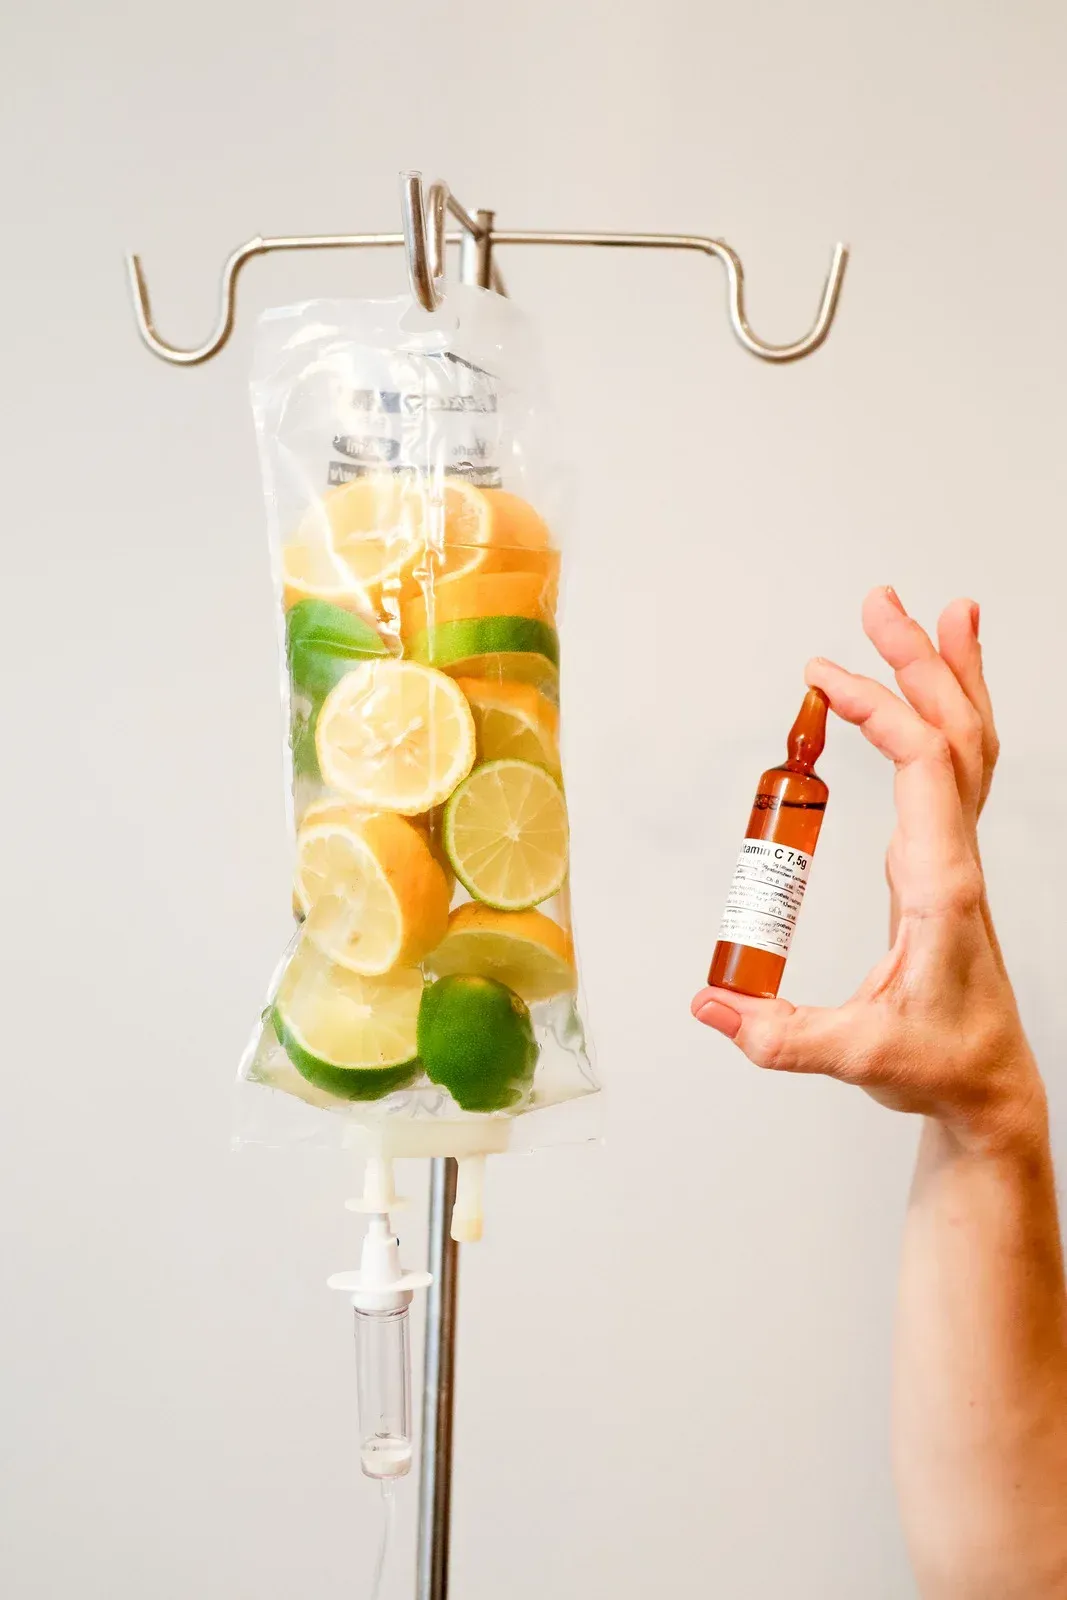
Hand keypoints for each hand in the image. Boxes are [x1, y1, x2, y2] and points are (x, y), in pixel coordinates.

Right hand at [691, 587, 1043, 1152]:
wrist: (987, 1084)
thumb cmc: (936, 1062)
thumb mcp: (857, 1055)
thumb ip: (781, 1034)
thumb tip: (710, 1005)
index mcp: (939, 883)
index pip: (924, 766)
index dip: (880, 711)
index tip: (824, 679)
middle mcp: (954, 855)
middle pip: (955, 734)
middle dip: (919, 662)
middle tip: (882, 604)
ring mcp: (954, 854)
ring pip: (969, 744)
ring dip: (949, 675)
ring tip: (935, 615)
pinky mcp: (943, 860)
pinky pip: (956, 767)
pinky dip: (949, 714)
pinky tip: (935, 689)